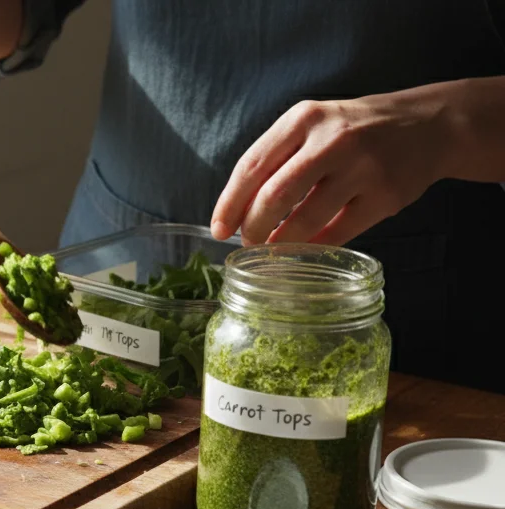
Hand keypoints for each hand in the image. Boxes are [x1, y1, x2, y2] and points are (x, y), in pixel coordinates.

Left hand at [210, 87, 455, 245]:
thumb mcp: (312, 126)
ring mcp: (362, 168)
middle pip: (274, 196)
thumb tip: (236, 210)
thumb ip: (276, 159)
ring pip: (305, 219)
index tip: (219, 229)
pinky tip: (305, 250)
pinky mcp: (385, 196)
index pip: (251, 167)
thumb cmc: (353, 130)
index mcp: (303, 119)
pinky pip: (338, 232)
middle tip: (247, 243)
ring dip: (281, 242)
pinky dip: (315, 246)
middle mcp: (332, 140)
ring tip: (272, 249)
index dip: (229, 204)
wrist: (428, 125)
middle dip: (253, 228)